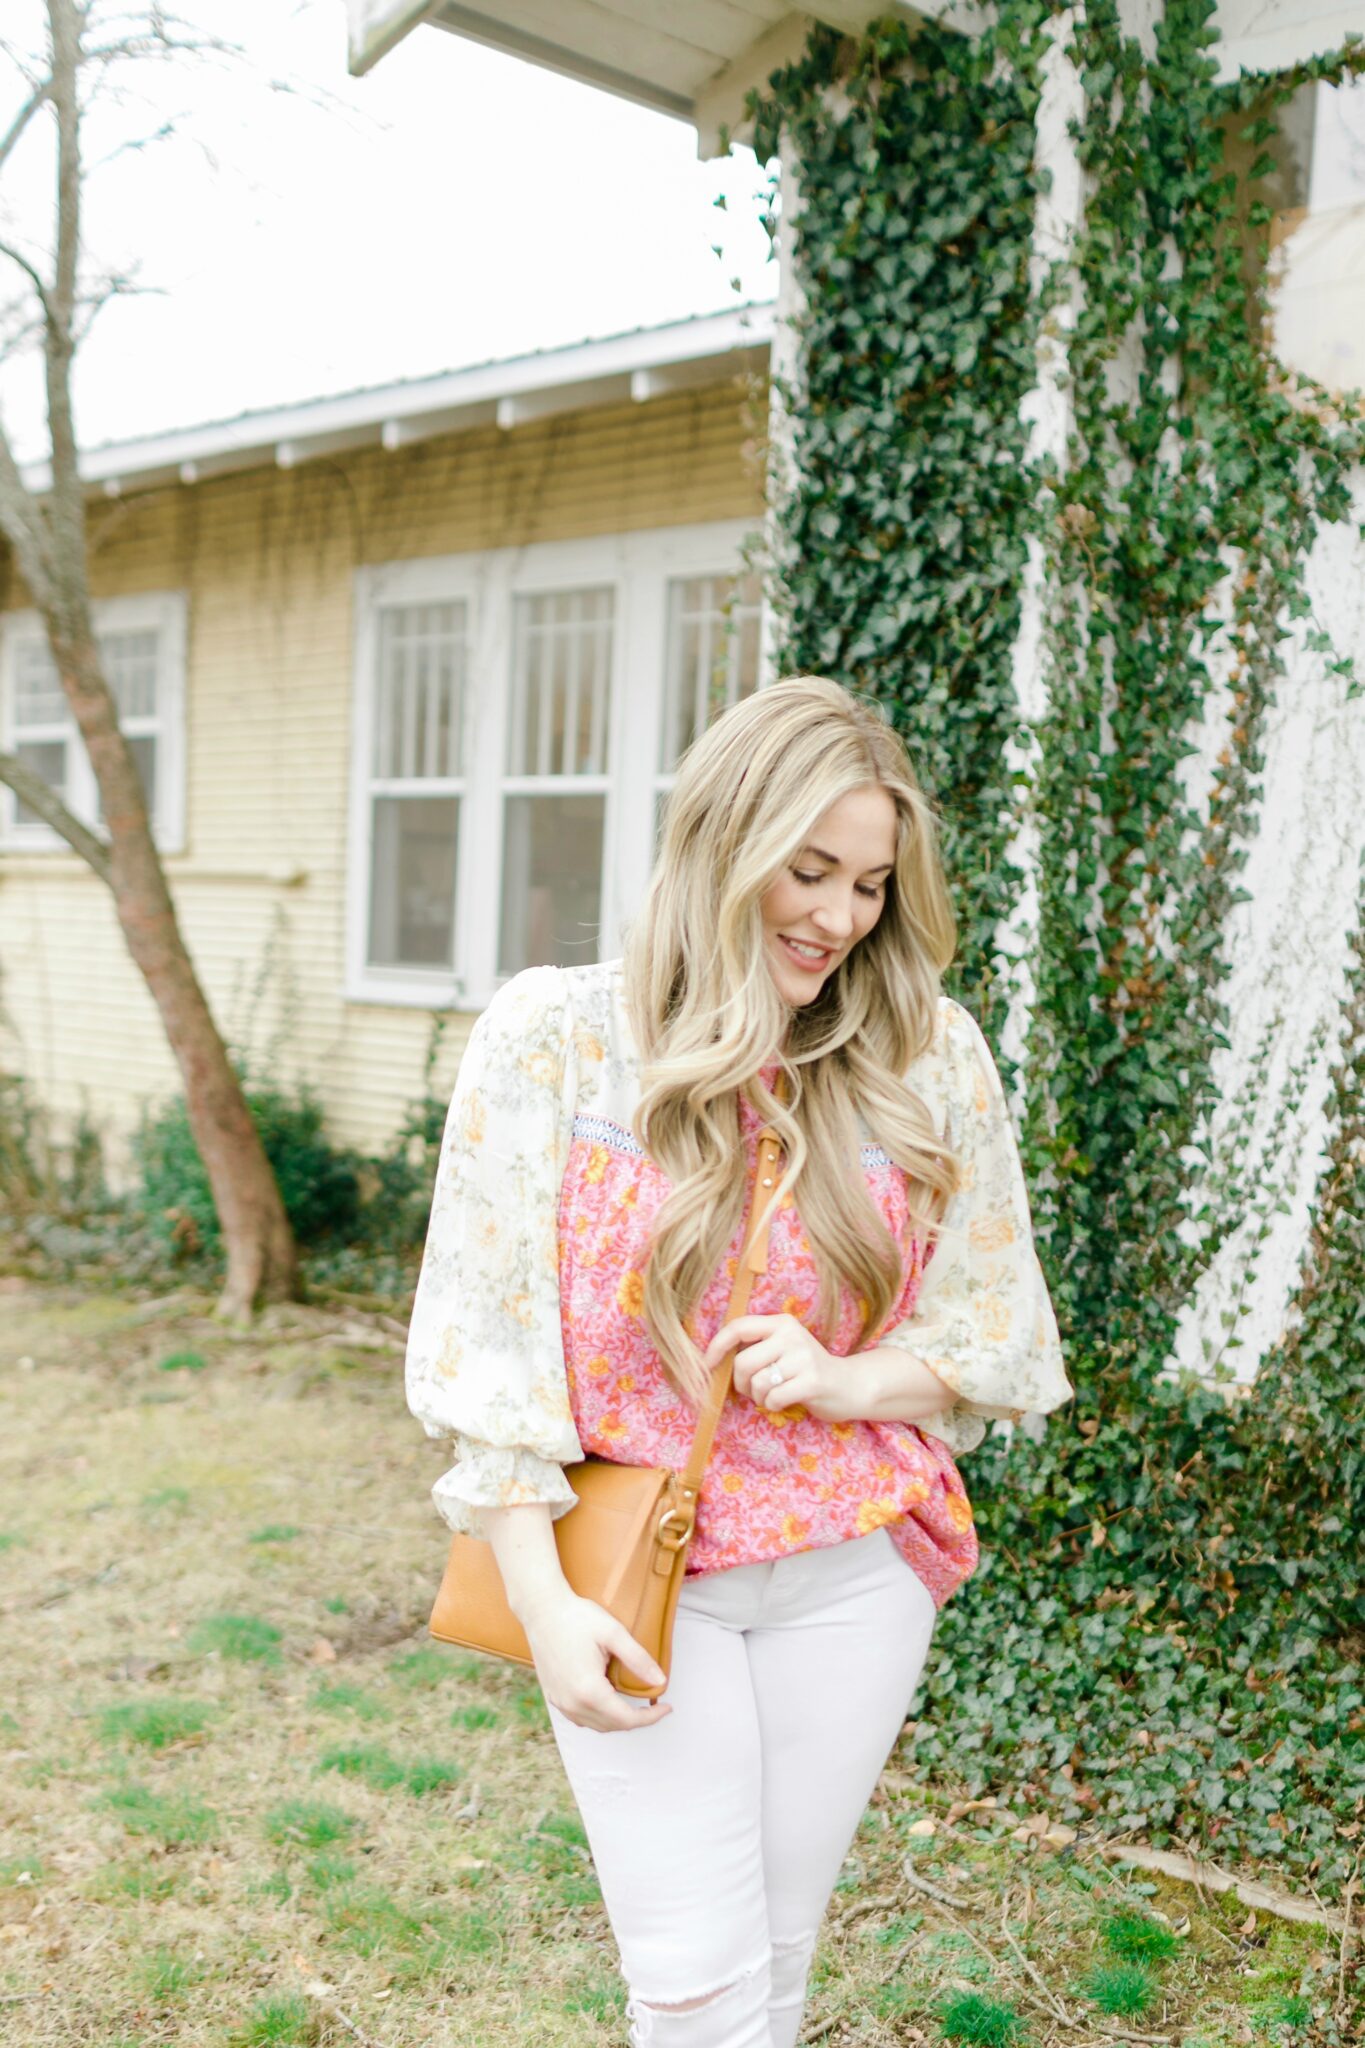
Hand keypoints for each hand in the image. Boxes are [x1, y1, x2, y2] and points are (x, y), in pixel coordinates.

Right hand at [519, 1586, 674, 1732]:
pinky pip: (579, 1717)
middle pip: (612, 1726)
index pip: (626, 1719)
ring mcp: (559, 1701)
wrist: (541, 1609)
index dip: (650, 1717)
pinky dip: (598, 1716)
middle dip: (636, 1719)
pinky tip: (607, 1701)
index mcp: (589, 1690)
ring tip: (634, 1704)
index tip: (666, 1707)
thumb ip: (638, 1660)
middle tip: (654, 1706)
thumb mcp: (614, 1633)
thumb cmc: (576, 1617)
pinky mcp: (552, 1695)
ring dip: (617, 1720)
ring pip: (594, 1725)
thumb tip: (660, 1681)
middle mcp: (572, 1703)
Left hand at [700, 1312, 865, 1423]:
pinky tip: (786, 1401)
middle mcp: (792, 1335)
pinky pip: (773, 1398)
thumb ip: (756, 1348)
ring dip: (759, 1397)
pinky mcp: (812, 1380)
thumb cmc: (806, 1370)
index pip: (739, 1327)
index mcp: (781, 1322)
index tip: (707, 1364)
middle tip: (752, 1390)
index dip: (717, 1346)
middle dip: (741, 1383)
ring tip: (773, 1395)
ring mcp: (804, 1357)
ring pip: (757, 1383)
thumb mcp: (783, 1349)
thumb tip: (713, 1360)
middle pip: (743, 1362)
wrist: (849, 1385)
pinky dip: (773, 1405)